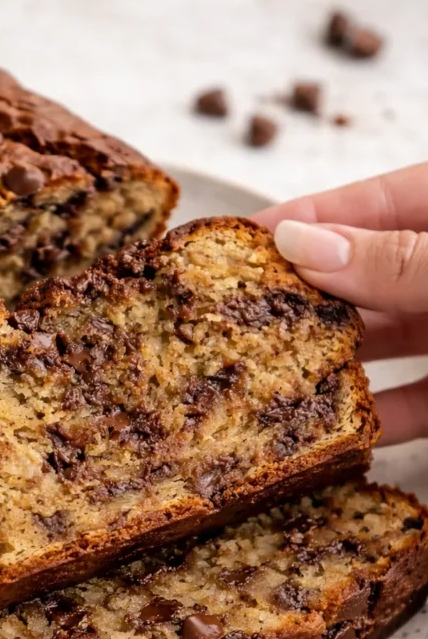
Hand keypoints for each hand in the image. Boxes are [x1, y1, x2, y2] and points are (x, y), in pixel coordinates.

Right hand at [255, 161, 427, 445]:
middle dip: (300, 295)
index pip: (368, 203)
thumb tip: (300, 243)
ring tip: (264, 378)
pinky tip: (337, 435)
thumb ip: (398, 259)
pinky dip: (382, 420)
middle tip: (230, 318)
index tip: (234, 240)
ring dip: (329, 363)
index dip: (301, 218)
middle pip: (363, 276)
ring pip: (384, 344)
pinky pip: (417, 403)